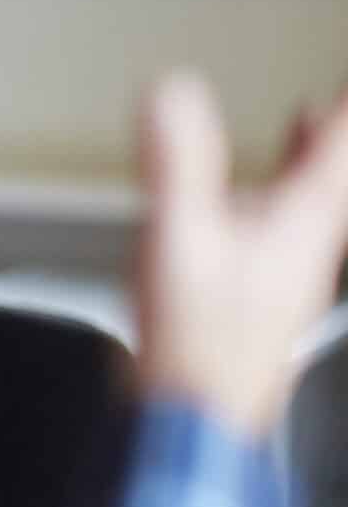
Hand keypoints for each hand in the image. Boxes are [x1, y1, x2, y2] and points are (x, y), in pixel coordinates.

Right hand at [134, 73, 347, 437]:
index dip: (340, 110)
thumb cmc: (198, 342)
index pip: (341, 147)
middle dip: (333, 135)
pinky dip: (278, 201)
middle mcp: (307, 246)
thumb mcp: (178, 236)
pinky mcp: (263, 297)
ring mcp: (289, 274)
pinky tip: (249, 208)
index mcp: (302, 222)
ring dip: (312, 165)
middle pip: (336, 178)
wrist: (192, 416)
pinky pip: (287, 232)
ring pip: (317, 207)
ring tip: (304, 133)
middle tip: (326, 106)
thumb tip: (175, 94)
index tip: (331, 90)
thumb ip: (177, 163)